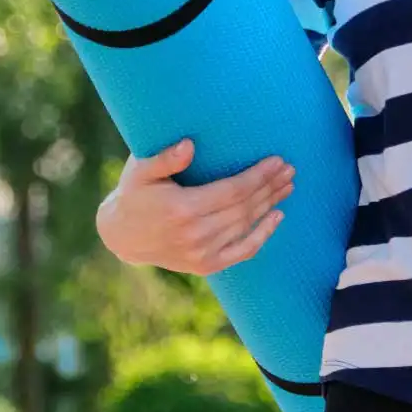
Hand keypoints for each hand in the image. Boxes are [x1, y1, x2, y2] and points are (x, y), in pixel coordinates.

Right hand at [95, 139, 294, 274]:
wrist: (121, 235)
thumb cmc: (134, 194)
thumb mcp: (140, 171)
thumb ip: (165, 158)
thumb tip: (189, 146)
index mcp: (183, 209)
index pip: (233, 191)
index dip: (258, 176)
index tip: (277, 161)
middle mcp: (195, 234)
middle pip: (245, 207)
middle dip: (270, 186)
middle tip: (290, 169)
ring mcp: (201, 253)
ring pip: (246, 225)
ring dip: (271, 204)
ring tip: (288, 185)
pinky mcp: (204, 266)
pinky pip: (242, 252)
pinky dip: (263, 235)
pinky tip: (277, 217)